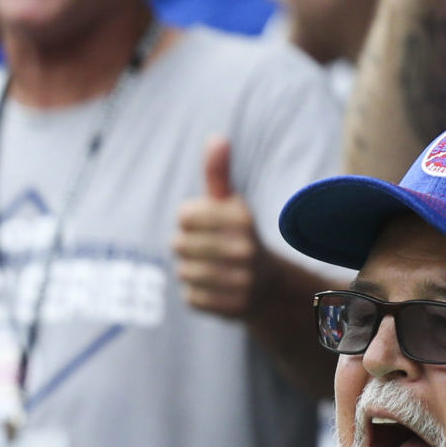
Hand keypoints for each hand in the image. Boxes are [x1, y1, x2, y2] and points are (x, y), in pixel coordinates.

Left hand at [173, 138, 273, 319]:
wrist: (267, 285)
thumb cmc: (236, 236)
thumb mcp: (228, 203)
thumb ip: (218, 173)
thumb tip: (217, 138)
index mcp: (243, 218)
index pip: (184, 215)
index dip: (188, 220)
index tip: (206, 224)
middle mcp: (246, 249)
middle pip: (178, 245)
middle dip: (187, 247)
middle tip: (207, 249)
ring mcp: (242, 281)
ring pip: (183, 272)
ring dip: (191, 271)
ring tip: (213, 268)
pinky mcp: (233, 308)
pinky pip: (191, 298)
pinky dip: (198, 294)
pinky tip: (217, 289)